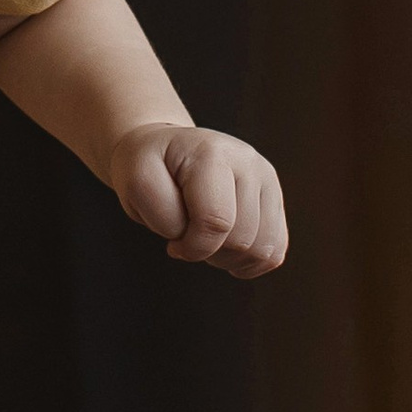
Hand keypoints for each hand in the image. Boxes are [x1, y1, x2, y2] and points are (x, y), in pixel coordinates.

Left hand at [108, 122, 286, 276]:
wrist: (165, 149)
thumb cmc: (150, 168)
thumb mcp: (136, 184)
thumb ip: (163, 214)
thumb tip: (200, 240)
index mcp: (211, 153)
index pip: (216, 221)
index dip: (192, 247)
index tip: (172, 243)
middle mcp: (247, 161)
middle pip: (243, 239)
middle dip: (209, 252)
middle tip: (188, 238)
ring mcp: (265, 178)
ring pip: (264, 249)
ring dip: (229, 259)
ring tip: (206, 240)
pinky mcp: (274, 198)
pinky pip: (276, 251)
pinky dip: (250, 262)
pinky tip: (225, 249)